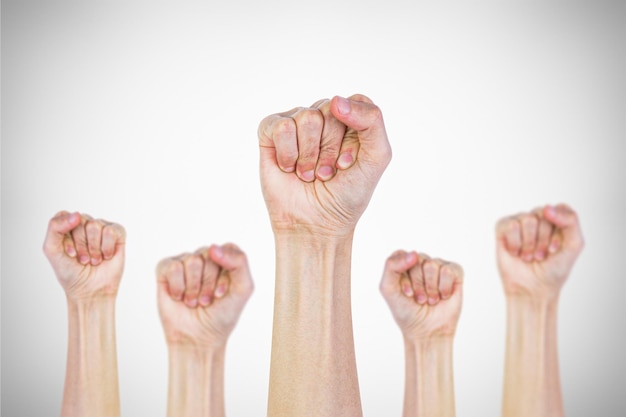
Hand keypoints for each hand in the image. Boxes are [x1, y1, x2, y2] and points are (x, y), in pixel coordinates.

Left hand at [43, 211, 125, 300]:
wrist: (90, 290)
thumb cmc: (70, 272)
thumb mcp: (51, 249)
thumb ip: (55, 227)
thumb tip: (77, 214)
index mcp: (67, 226)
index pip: (64, 216)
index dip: (67, 236)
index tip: (69, 253)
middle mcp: (85, 225)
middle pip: (81, 220)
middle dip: (81, 244)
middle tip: (83, 259)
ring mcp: (102, 228)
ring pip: (95, 225)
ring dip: (94, 248)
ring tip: (94, 259)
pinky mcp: (117, 234)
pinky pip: (111, 231)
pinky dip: (107, 247)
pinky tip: (106, 256)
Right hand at [156, 244, 253, 347]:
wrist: (198, 337)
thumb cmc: (222, 313)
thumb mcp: (243, 288)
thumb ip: (239, 262)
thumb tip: (213, 247)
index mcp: (225, 259)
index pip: (228, 249)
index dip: (225, 274)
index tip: (222, 294)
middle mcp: (205, 258)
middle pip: (209, 255)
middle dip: (209, 283)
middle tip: (206, 300)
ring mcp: (185, 262)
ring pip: (191, 260)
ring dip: (194, 288)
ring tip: (193, 301)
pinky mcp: (166, 270)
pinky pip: (172, 267)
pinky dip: (178, 287)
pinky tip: (179, 297)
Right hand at [258, 94, 391, 235]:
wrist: (316, 224)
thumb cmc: (347, 193)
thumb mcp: (377, 157)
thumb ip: (372, 121)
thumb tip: (336, 101)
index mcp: (350, 119)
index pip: (355, 103)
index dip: (352, 137)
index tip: (349, 164)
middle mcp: (322, 117)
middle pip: (329, 110)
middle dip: (330, 148)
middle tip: (327, 172)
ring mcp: (296, 123)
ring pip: (306, 117)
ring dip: (310, 155)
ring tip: (309, 174)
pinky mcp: (270, 133)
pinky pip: (281, 126)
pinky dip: (288, 154)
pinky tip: (289, 168)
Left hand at [380, 251, 462, 339]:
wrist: (426, 331)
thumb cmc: (406, 310)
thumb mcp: (388, 288)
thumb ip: (391, 266)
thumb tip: (414, 253)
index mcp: (403, 263)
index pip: (400, 255)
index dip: (404, 277)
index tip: (406, 293)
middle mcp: (420, 262)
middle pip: (417, 260)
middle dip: (417, 284)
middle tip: (420, 299)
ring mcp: (438, 266)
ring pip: (432, 264)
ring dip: (431, 288)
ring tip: (431, 299)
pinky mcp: (454, 273)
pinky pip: (449, 270)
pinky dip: (444, 287)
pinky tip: (443, 296)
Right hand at [496, 204, 583, 299]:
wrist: (533, 288)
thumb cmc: (554, 269)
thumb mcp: (574, 245)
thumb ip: (570, 221)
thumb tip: (547, 208)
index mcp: (556, 219)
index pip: (561, 209)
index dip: (559, 231)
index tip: (556, 249)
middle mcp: (537, 218)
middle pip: (543, 214)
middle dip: (543, 240)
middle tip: (541, 255)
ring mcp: (519, 222)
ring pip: (527, 219)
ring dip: (529, 244)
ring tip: (528, 256)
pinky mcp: (503, 228)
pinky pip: (511, 226)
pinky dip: (515, 244)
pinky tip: (516, 252)